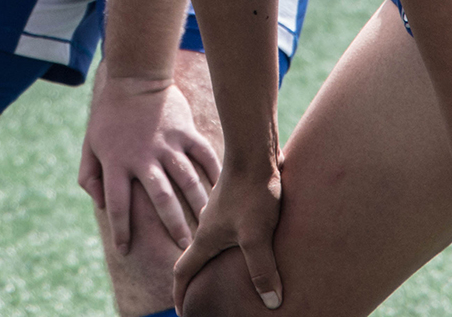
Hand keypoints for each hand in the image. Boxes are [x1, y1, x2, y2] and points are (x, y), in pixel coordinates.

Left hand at [79, 68, 219, 253]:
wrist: (134, 77)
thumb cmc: (109, 116)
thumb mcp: (90, 145)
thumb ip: (90, 176)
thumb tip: (99, 204)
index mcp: (117, 162)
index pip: (117, 204)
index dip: (120, 230)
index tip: (125, 249)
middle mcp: (144, 156)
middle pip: (161, 199)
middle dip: (173, 226)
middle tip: (183, 248)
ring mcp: (168, 144)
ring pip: (188, 181)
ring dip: (198, 206)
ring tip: (206, 226)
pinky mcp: (185, 131)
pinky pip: (204, 156)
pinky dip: (214, 175)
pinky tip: (220, 191)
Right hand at [172, 159, 283, 310]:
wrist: (255, 151)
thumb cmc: (253, 191)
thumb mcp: (257, 235)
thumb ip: (262, 269)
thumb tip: (271, 303)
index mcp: (206, 238)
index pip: (183, 272)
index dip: (180, 295)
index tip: (181, 312)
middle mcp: (209, 226)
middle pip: (197, 259)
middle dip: (198, 281)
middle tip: (207, 299)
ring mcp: (222, 213)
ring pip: (215, 243)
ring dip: (216, 260)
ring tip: (232, 275)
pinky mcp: (237, 202)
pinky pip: (230, 229)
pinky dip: (233, 244)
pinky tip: (252, 244)